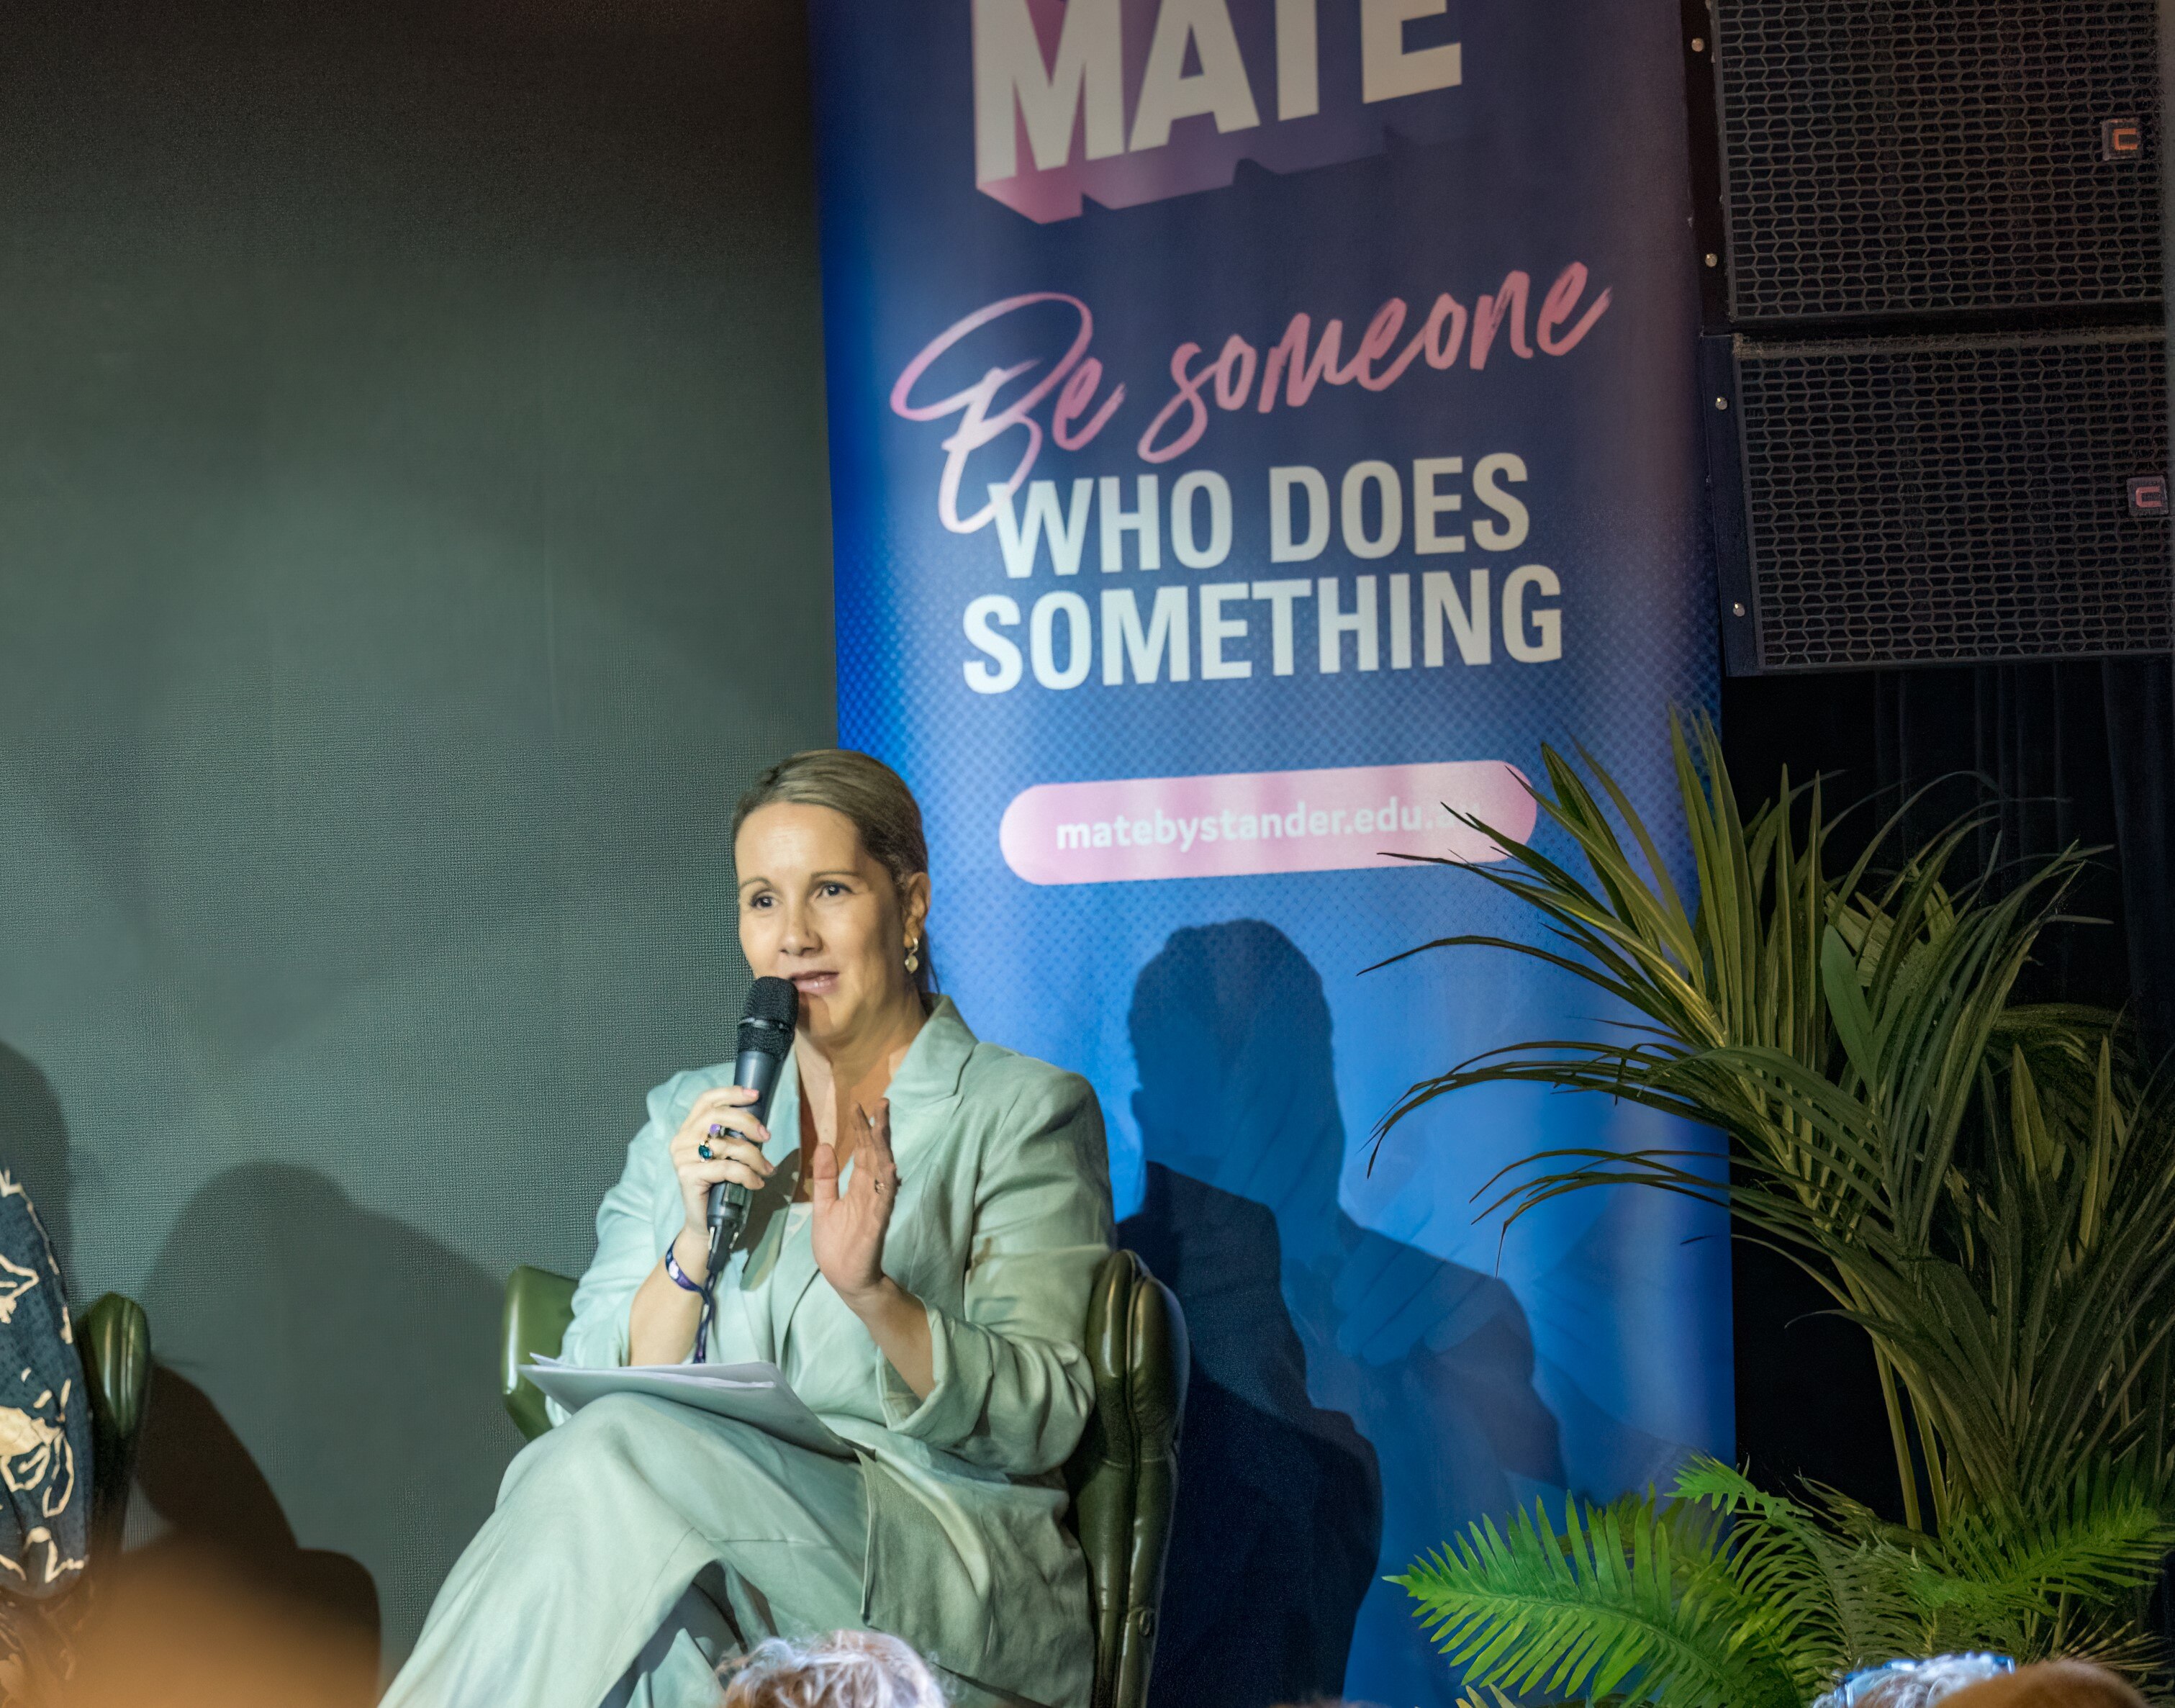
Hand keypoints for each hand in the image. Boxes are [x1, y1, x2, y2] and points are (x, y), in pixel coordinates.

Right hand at [668, 1085, 775, 1244]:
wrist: (705, 1222)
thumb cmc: (720, 1185)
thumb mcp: (726, 1154)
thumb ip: (733, 1135)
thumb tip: (760, 1122)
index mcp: (689, 1129)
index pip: (706, 1100)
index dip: (731, 1093)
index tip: (755, 1095)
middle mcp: (681, 1139)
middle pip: (716, 1116)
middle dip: (747, 1122)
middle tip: (767, 1136)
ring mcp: (682, 1157)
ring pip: (726, 1145)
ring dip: (754, 1157)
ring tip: (767, 1169)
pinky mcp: (687, 1175)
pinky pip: (726, 1168)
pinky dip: (747, 1175)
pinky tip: (757, 1183)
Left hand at [810, 1098, 901, 1305]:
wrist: (846, 1279)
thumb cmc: (837, 1246)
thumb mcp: (824, 1205)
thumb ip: (826, 1178)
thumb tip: (827, 1145)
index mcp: (859, 1187)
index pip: (863, 1152)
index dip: (861, 1129)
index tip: (857, 1106)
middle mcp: (871, 1192)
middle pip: (877, 1154)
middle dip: (879, 1129)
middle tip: (881, 1102)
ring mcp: (876, 1207)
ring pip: (883, 1171)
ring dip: (884, 1148)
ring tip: (882, 1123)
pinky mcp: (876, 1224)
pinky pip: (885, 1200)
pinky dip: (888, 1182)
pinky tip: (890, 1165)